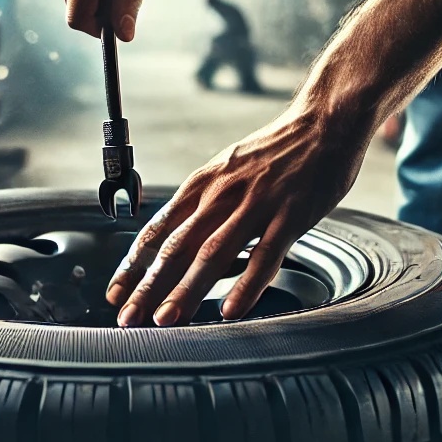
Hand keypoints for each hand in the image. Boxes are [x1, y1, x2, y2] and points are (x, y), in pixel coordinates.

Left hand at [105, 103, 367, 326]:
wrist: (324, 122)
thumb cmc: (278, 150)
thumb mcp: (228, 168)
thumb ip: (206, 201)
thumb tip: (180, 233)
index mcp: (204, 183)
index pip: (158, 229)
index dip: (134, 264)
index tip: (117, 292)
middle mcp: (222, 194)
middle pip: (177, 246)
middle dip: (148, 286)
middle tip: (129, 317)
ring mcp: (256, 205)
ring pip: (213, 254)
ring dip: (186, 290)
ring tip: (167, 319)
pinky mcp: (290, 215)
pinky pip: (265, 256)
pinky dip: (246, 285)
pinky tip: (231, 309)